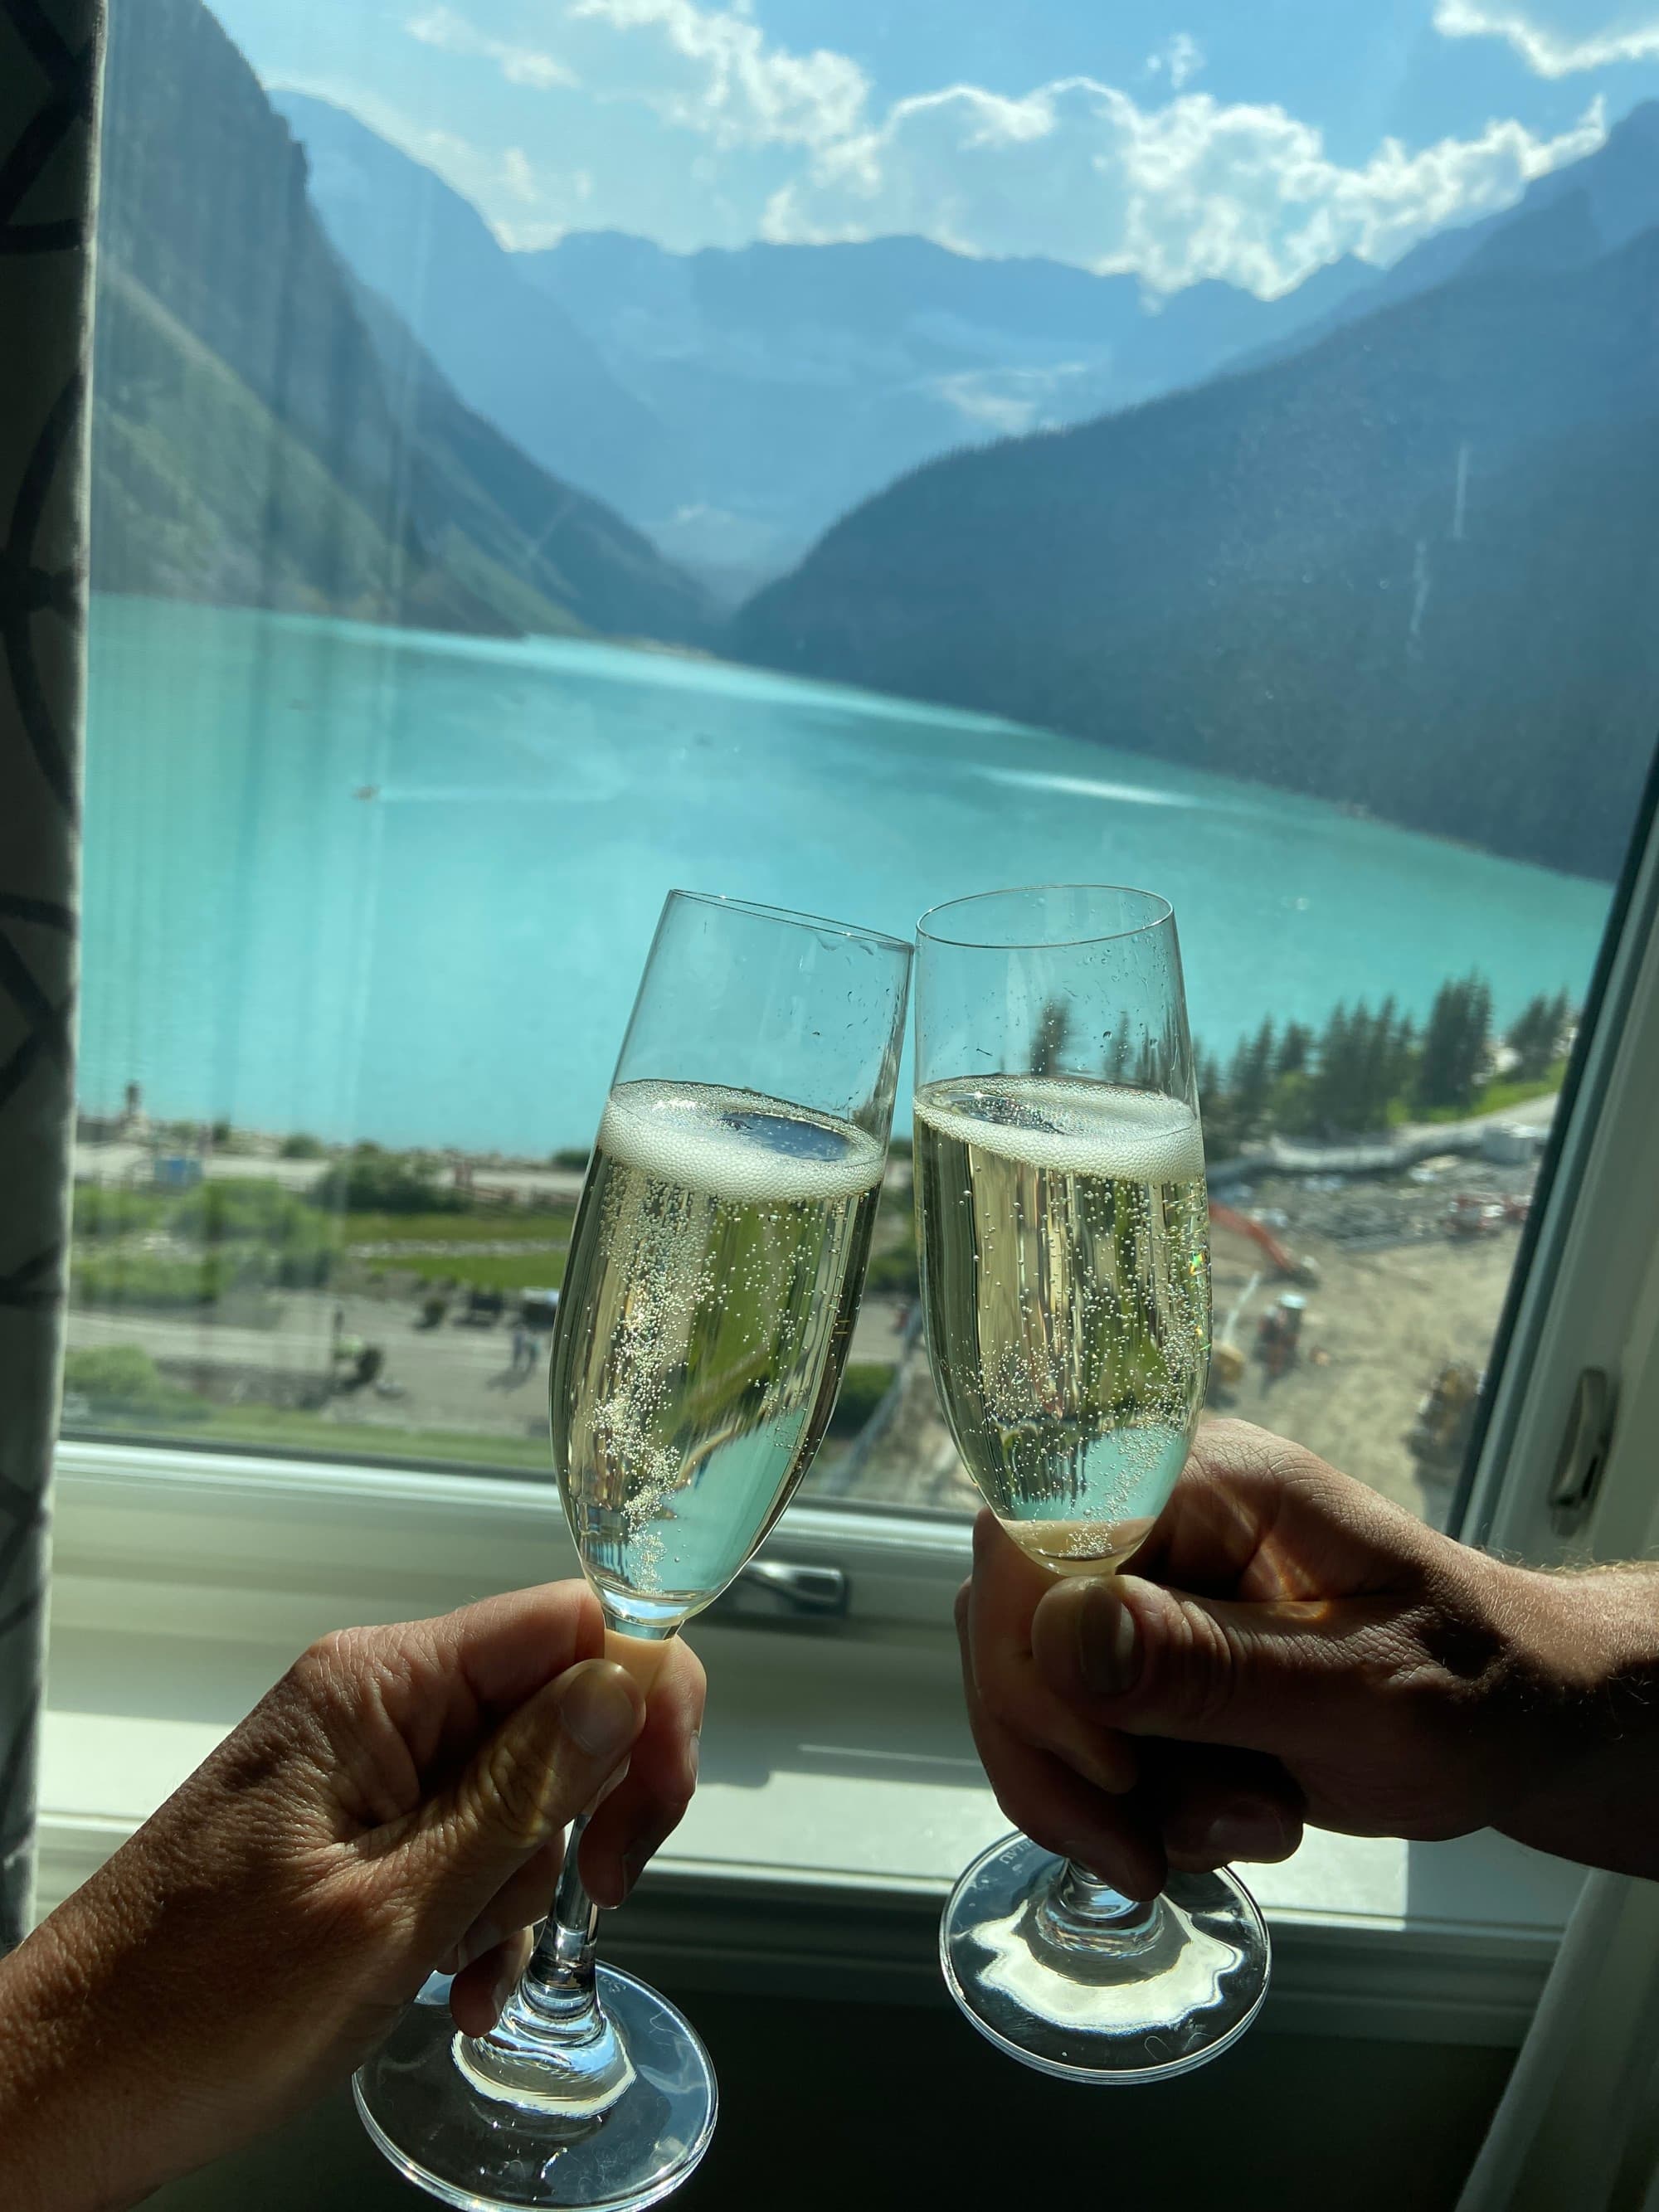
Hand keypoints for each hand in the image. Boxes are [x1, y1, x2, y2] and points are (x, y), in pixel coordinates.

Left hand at [0, 1583, 703, 2211]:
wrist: (67, 2091)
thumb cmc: (197, 2010)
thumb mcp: (391, 1911)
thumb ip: (520, 1794)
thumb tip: (626, 1684)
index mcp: (379, 1685)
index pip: (569, 1621)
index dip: (641, 1699)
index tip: (651, 1812)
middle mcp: (375, 1701)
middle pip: (558, 1702)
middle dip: (588, 1809)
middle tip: (597, 1896)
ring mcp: (364, 1765)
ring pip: (524, 1786)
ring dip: (525, 1886)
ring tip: (464, 1971)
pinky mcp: (356, 1826)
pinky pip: (469, 1840)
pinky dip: (482, 1913)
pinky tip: (451, 1987)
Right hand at [959, 1419, 1658, 1897]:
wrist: (1517, 1721)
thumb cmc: (1475, 1685)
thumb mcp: (1363, 1693)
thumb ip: (1213, 1668)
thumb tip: (1065, 1635)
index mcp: (1203, 1479)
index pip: (1034, 1540)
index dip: (1036, 1662)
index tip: (1115, 1772)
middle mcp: (1151, 1517)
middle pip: (1006, 1627)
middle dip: (1071, 1766)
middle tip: (1153, 1851)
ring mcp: (1142, 1585)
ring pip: (1033, 1698)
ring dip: (1119, 1801)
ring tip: (1255, 1821)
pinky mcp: (1142, 1655)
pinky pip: (1075, 1741)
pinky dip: (1138, 1811)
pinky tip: (1238, 1816)